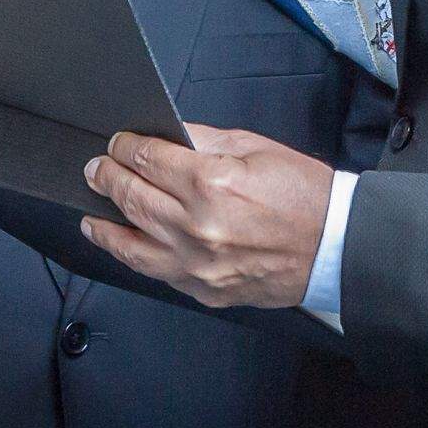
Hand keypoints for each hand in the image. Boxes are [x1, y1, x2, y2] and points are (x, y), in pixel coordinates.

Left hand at [79, 124, 329, 308]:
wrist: (335, 246)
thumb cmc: (304, 196)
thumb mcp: (255, 148)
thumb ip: (204, 141)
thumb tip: (167, 137)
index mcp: (212, 184)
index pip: (149, 160)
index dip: (126, 147)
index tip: (118, 143)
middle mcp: (198, 227)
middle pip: (133, 197)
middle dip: (108, 177)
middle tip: (96, 168)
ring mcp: (197, 265)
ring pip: (132, 243)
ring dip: (105, 223)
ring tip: (92, 211)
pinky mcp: (203, 290)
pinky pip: (155, 272)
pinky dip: (133, 255)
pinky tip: (124, 244)